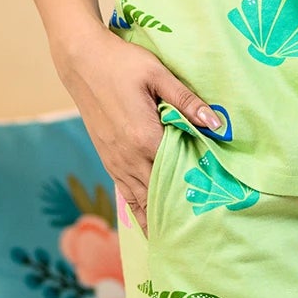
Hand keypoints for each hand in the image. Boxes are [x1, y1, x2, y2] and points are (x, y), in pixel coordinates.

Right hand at [55, 20, 222, 230]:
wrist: (81, 60)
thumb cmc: (121, 62)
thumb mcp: (158, 74)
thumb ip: (187, 101)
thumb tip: (217, 123)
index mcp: (145, 136)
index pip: (177, 172)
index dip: (196, 189)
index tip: (216, 207)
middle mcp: (128, 155)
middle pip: (159, 193)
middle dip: (179, 212)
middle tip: (203, 232)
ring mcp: (115, 159)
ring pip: (140, 199)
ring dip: (157, 217)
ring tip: (177, 238)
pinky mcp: (107, 157)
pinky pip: (124, 191)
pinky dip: (138, 209)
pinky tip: (148, 221)